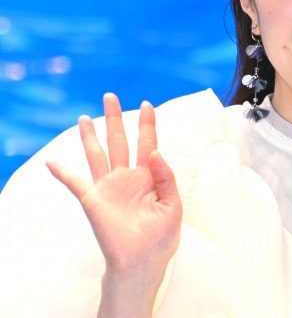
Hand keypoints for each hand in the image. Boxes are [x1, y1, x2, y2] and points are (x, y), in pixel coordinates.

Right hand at [47, 94, 181, 314]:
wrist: (143, 262)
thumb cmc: (161, 237)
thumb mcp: (174, 205)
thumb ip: (166, 177)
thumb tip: (155, 151)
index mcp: (149, 176)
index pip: (148, 143)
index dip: (147, 124)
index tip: (147, 104)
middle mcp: (127, 177)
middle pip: (120, 141)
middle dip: (116, 119)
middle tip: (110, 96)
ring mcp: (109, 187)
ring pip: (98, 154)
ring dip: (90, 136)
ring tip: (85, 116)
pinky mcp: (94, 200)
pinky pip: (75, 183)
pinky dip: (62, 173)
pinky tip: (51, 161)